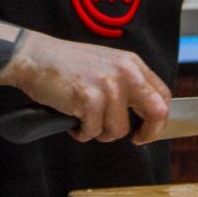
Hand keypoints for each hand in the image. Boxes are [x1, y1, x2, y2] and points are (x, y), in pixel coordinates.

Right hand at [0, 31, 170, 144]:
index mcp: (131, 63)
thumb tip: (144, 114)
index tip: (147, 130)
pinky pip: (93, 132)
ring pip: (119, 130)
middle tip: (134, 139)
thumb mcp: (106, 64)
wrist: (35, 57)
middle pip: (157, 113)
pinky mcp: (89, 99)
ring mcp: (108, 86)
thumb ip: (127, 83)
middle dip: (147, 133)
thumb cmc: (66, 65)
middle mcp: (125, 72)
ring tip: (85, 119)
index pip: (163, 95)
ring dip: (100, 132)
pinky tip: (72, 118)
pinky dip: (81, 132)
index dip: (159, 119)